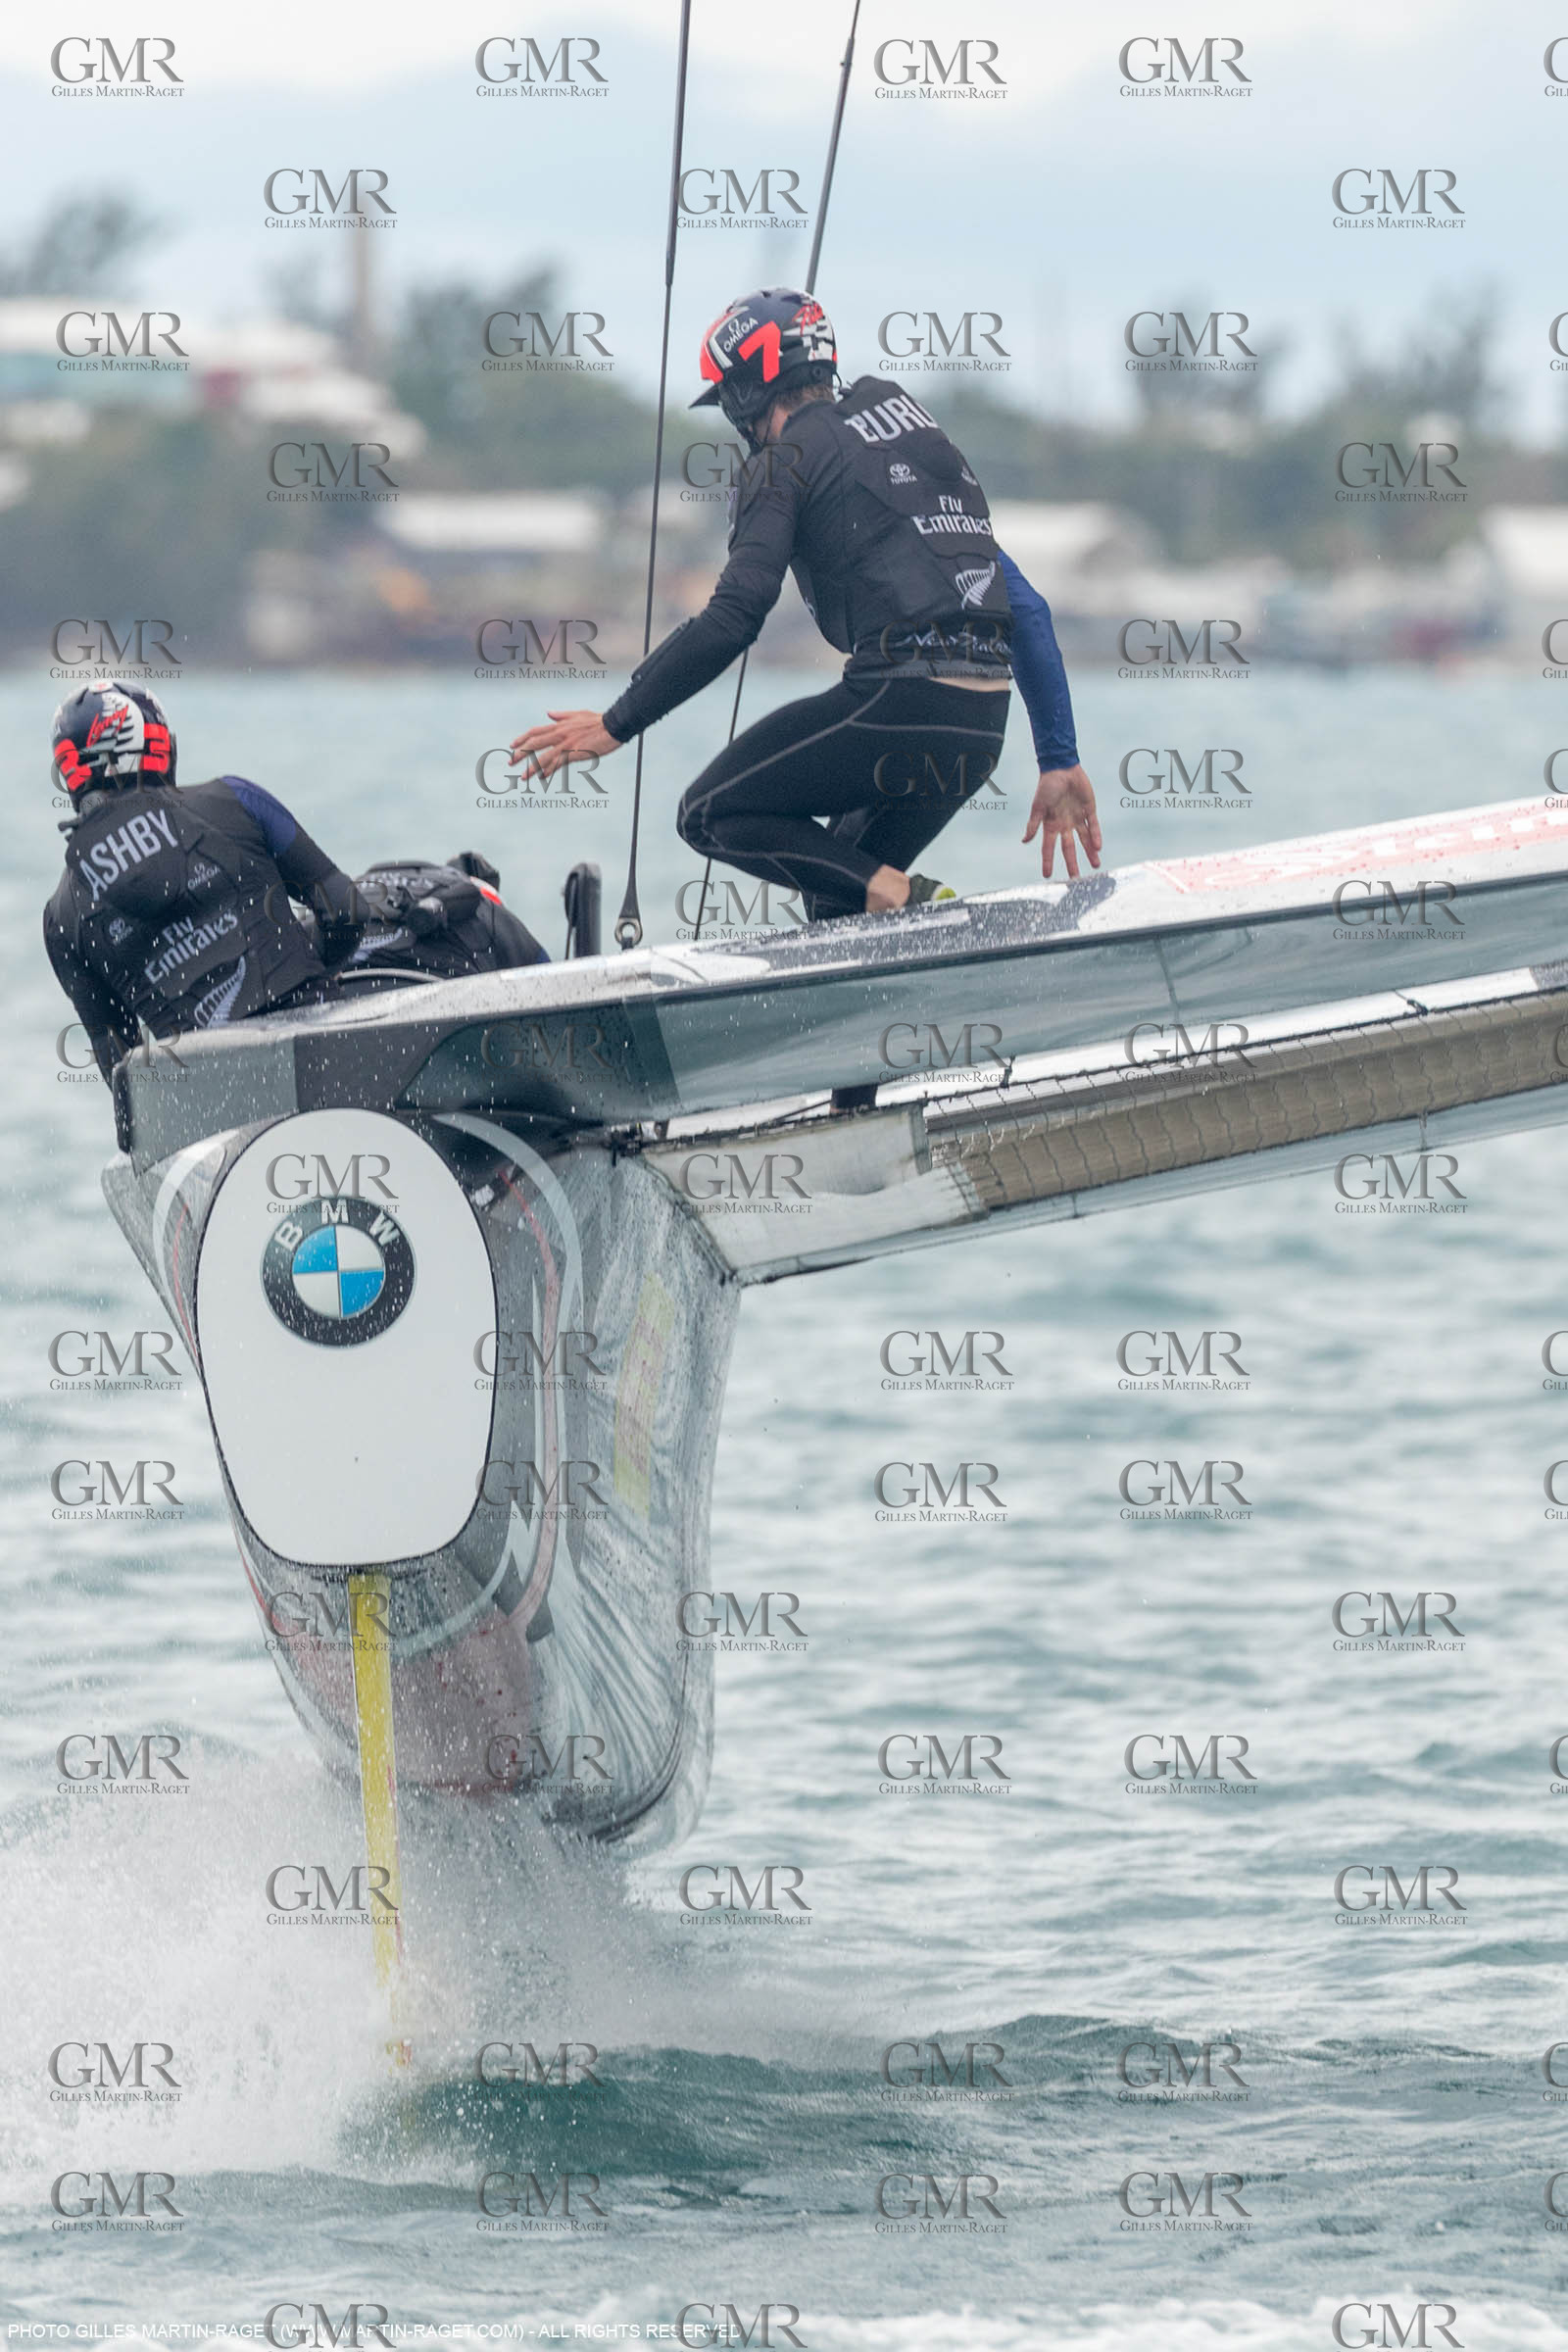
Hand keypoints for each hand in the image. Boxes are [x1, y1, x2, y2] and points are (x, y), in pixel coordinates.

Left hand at [509, 709, 620, 782]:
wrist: (614, 725)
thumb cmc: (599, 721)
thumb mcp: (578, 714)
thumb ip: (562, 716)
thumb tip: (549, 714)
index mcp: (560, 725)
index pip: (535, 731)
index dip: (522, 738)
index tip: (512, 745)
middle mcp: (560, 734)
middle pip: (534, 743)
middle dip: (520, 753)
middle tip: (510, 762)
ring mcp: (567, 744)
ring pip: (544, 757)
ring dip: (532, 768)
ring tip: (523, 777)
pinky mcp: (575, 753)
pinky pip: (558, 764)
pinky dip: (549, 771)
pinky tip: (542, 777)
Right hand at [1023, 763, 1101, 880]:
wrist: (1061, 767)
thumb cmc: (1047, 786)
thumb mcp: (1038, 807)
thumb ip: (1033, 824)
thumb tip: (1024, 841)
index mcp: (1051, 825)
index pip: (1049, 847)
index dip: (1048, 861)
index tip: (1047, 875)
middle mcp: (1064, 824)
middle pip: (1069, 848)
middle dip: (1072, 863)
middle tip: (1076, 878)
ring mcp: (1077, 818)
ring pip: (1085, 839)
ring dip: (1090, 852)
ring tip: (1096, 865)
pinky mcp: (1089, 810)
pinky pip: (1093, 825)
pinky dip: (1096, 836)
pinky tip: (1098, 847)